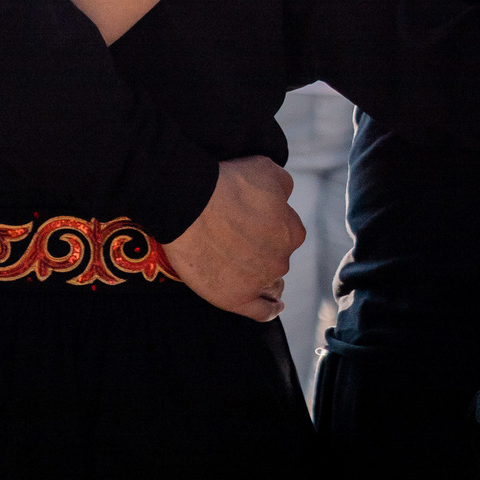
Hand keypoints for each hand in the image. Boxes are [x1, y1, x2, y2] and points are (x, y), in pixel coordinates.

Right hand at [164, 156, 301, 320]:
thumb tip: (285, 198)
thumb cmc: (225, 182)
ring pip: (269, 282)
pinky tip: (271, 304)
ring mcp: (259, 281)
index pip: (286, 232)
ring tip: (243, 267)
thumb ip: (284, 186)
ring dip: (262, 275)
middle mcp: (281, 259)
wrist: (188, 203)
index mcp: (292, 231)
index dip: (268, 225)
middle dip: (263, 249)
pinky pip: (261, 311)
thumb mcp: (266, 168)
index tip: (249, 219)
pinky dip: (268, 308)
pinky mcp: (237, 299)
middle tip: (236, 237)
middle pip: (276, 258)